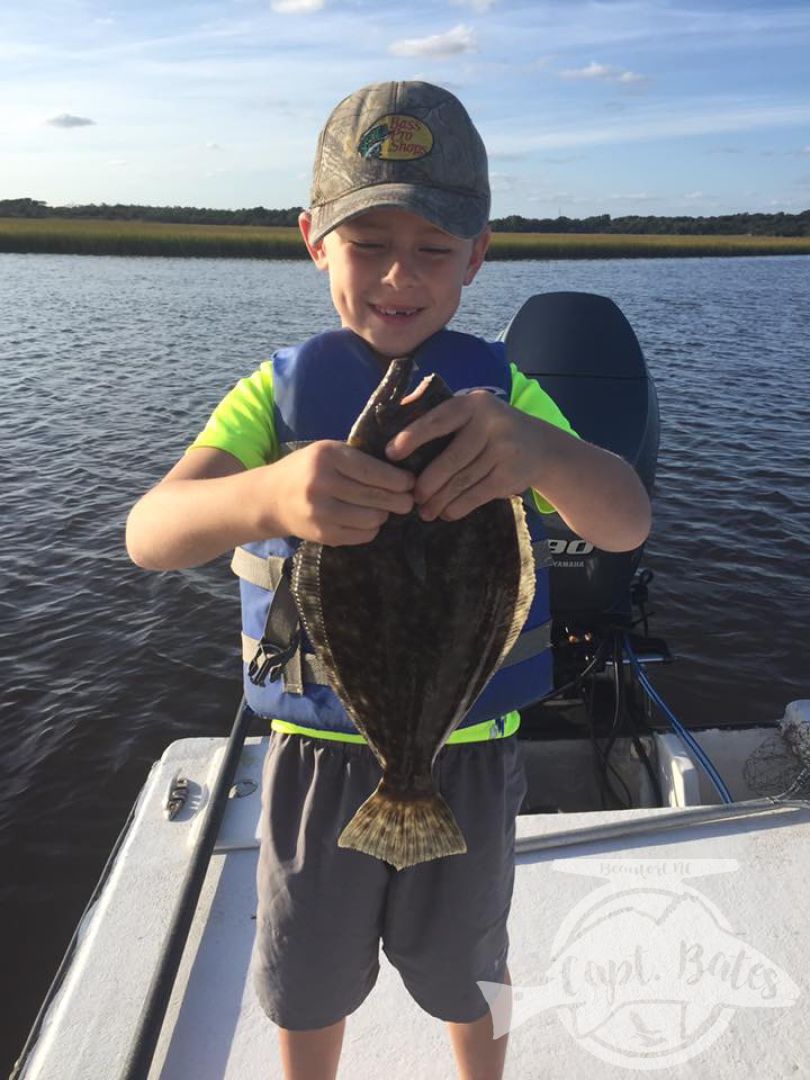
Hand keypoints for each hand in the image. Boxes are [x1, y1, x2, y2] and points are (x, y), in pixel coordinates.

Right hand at [265, 440, 414, 544]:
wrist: (271, 498)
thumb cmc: (306, 470)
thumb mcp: (327, 452)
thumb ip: (358, 459)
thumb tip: (401, 475)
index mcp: (325, 456)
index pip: (371, 470)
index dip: (397, 479)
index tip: (410, 482)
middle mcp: (321, 483)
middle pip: (374, 496)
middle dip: (399, 500)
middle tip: (408, 501)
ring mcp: (320, 512)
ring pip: (371, 518)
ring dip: (384, 515)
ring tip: (384, 509)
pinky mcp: (323, 534)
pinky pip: (362, 535)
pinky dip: (371, 529)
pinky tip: (368, 520)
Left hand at [385, 392, 541, 520]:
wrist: (541, 447)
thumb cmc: (490, 430)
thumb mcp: (472, 414)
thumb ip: (440, 418)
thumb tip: (393, 423)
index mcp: (473, 404)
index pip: (438, 420)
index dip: (413, 436)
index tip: (390, 453)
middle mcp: (491, 423)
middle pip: (450, 459)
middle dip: (427, 483)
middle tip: (412, 498)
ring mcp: (504, 449)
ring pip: (461, 481)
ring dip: (439, 500)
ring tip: (425, 511)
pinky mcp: (511, 475)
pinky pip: (477, 495)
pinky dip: (458, 507)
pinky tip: (447, 513)